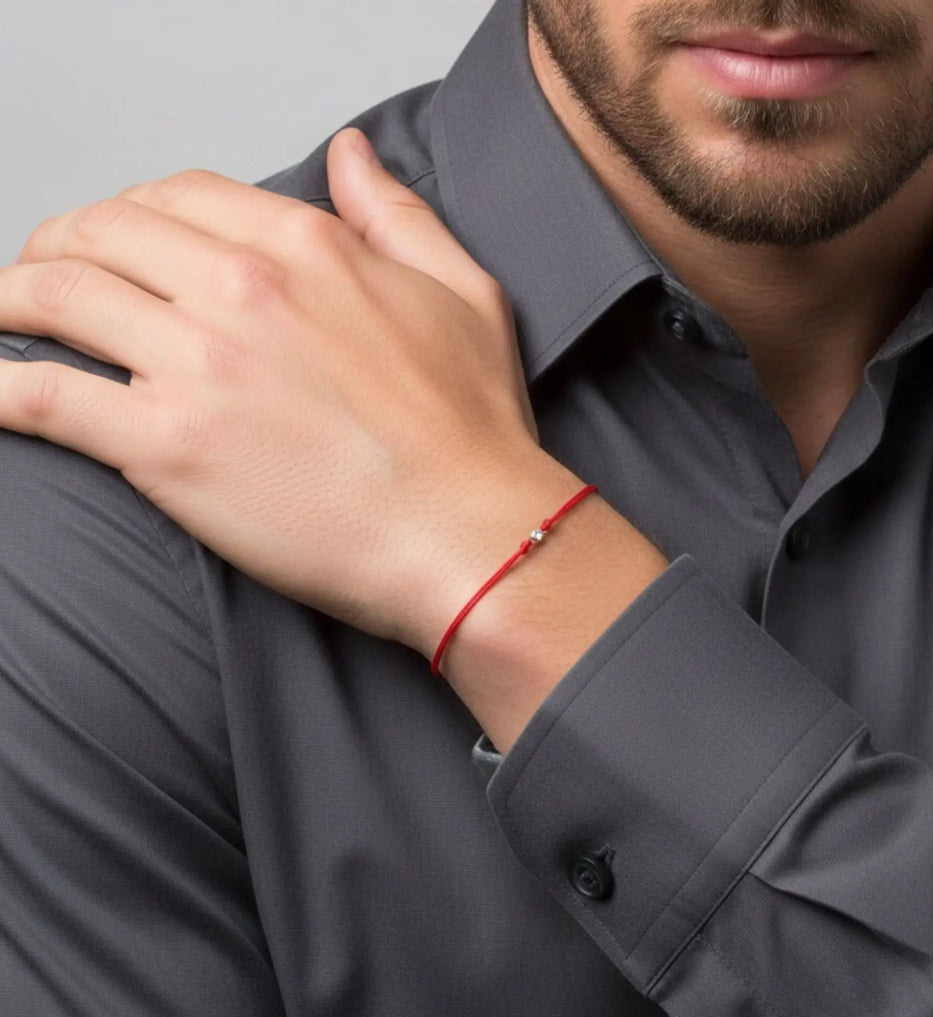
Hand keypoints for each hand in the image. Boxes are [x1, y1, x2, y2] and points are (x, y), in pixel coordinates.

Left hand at [0, 128, 570, 652]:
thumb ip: (395, 214)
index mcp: (306, 248)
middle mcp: (242, 291)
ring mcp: (198, 366)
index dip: (131, 213)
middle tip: (41, 278)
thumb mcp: (463, 293)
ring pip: (56, 298)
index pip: (177, 196)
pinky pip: (43, 398)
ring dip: (9, 301)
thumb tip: (351, 154)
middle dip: (55, 246)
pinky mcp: (167, 447)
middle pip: (101, 233)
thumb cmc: (472, 431)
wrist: (469, 531)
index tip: (119, 243)